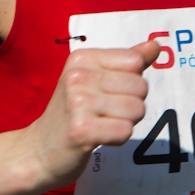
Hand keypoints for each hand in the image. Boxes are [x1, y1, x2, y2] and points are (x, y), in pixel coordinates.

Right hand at [21, 40, 158, 188]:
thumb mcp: (96, 78)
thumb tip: (156, 45)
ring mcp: (77, 102)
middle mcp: (77, 76)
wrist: (39, 150)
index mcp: (82, 58)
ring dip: (126, 122)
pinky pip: (125, 130)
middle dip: (132, 104)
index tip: (110, 92)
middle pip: (140, 86)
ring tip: (102, 124)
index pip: (135, 61)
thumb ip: (128, 61)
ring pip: (137, 109)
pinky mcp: (80, 130)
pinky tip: (99, 137)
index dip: (132, 81)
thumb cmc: (74, 112)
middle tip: (105, 112)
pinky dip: (118, 138)